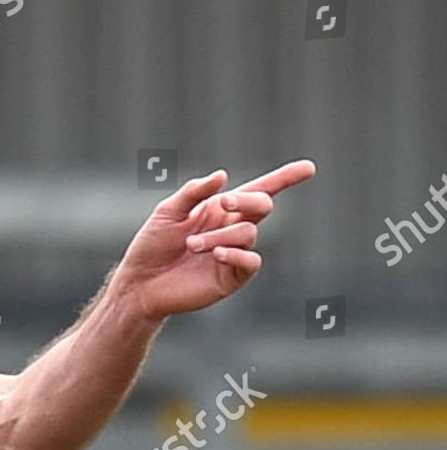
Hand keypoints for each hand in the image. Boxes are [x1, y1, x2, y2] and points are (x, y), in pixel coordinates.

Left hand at [113, 160, 316, 318]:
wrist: (140, 282)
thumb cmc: (152, 244)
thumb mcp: (168, 212)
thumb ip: (194, 193)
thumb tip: (223, 176)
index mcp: (221, 209)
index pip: (259, 190)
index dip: (285, 178)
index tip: (309, 167)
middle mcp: (232, 228)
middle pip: (262, 205)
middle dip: (248, 200)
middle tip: (224, 202)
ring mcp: (235, 252)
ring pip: (248, 233)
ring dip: (220, 235)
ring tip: (192, 244)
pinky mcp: (232, 277)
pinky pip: (251, 261)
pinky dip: (236, 254)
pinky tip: (216, 254)